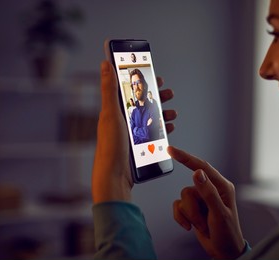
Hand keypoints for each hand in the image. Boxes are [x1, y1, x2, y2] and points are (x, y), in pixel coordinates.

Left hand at [92, 61, 175, 203]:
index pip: (131, 91)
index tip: (156, 76)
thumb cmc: (110, 146)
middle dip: (158, 97)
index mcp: (115, 111)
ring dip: (163, 113)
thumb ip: (109, 89)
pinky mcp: (138, 147)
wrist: (114, 176)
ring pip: (151, 119)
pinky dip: (162, 129)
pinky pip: (154, 134)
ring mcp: (131, 134)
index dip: (143, 82)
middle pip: (144, 104)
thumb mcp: (111, 114)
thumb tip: (105, 64)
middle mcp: (123, 121)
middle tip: (169, 93)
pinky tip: (169, 128)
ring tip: (173, 113)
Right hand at [168, 146, 244, 258]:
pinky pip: (178, 206)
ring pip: (182, 198)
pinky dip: (182, 218)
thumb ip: (208, 192)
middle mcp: (210, 190)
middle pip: (188, 189)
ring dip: (190, 216)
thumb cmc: (227, 233)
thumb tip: (198, 172)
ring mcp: (200, 199)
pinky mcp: (192, 208)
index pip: (202, 167)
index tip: (172, 150)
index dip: (186, 158)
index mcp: (222, 186)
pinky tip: (191, 226)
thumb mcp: (219, 213)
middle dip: (192, 209)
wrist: (223, 251)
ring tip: (202, 225)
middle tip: (203, 221)